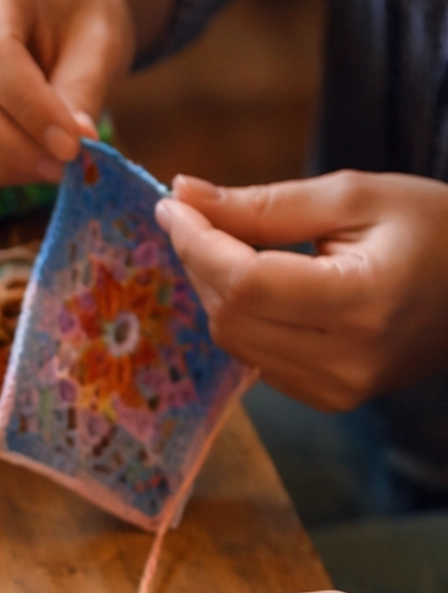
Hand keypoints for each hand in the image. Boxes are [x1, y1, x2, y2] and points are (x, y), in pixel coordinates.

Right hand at [0, 0, 130, 184]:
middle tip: (62, 166)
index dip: (29, 109)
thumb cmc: (78, 16)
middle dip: (10, 144)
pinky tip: (25, 164)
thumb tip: (74, 148)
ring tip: (48, 167)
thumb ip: (84, 91)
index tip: (72, 145)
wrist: (54, 7)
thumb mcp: (101, 41)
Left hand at [157, 170, 447, 409]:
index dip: (197, 243)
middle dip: (200, 262)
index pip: (247, 282)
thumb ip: (263, 204)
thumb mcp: (354, 196)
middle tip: (195, 215)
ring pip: (235, 342)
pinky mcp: (332, 399)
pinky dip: (242, 317)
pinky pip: (258, 359)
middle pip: (232, 315)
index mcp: (363, 302)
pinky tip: (256, 282)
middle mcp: (348, 360)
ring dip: (215, 290)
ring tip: (227, 244)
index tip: (171, 205)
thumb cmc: (432, 227)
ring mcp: (339, 389)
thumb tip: (182, 193)